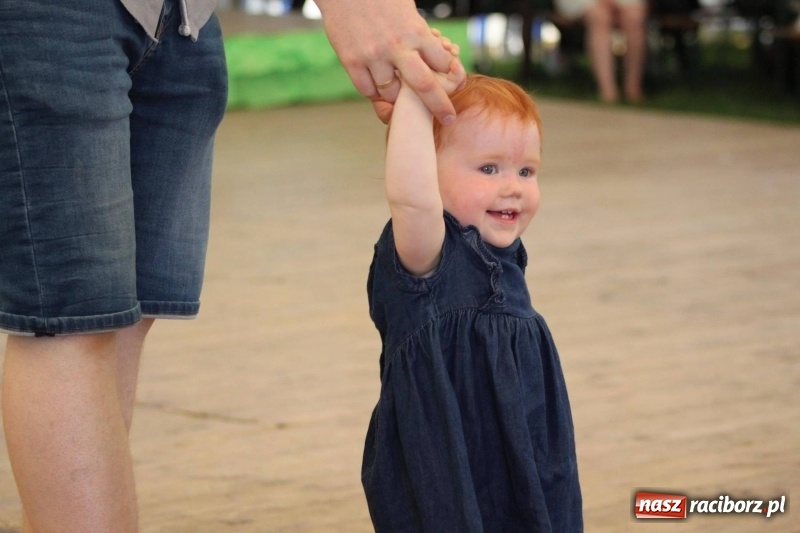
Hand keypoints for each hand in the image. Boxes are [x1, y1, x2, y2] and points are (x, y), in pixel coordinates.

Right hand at [316, 0, 465, 124]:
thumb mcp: (408, 10)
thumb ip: (420, 35)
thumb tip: (439, 55)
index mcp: (415, 31)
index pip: (442, 64)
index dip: (450, 76)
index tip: (455, 84)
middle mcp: (396, 46)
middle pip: (424, 86)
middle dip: (440, 106)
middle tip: (448, 118)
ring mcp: (373, 56)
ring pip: (391, 93)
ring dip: (397, 96)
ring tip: (398, 90)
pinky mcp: (351, 61)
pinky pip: (367, 90)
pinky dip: (374, 91)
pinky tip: (377, 84)